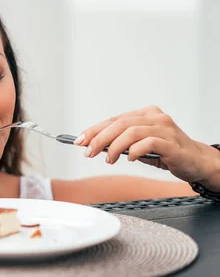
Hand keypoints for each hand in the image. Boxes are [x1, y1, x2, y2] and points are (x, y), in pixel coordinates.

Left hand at [74, 105, 219, 184]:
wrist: (196, 161)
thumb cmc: (167, 152)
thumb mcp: (140, 146)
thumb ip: (121, 143)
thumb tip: (95, 146)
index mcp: (145, 114)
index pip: (113, 119)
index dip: (94, 130)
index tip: (79, 140)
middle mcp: (154, 117)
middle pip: (119, 124)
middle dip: (99, 138)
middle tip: (88, 152)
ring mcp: (164, 128)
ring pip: (130, 132)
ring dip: (114, 147)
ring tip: (108, 159)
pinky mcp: (171, 142)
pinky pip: (147, 143)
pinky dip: (134, 151)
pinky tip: (130, 159)